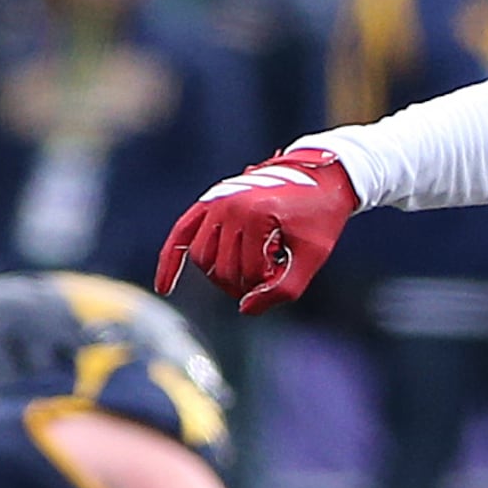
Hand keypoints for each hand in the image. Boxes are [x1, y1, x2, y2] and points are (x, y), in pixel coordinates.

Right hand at [157, 146, 359, 312]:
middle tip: (270, 274)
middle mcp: (229, 205)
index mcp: (255, 215)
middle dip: (244, 282)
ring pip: (201, 257)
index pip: (249, 273)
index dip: (268, 283)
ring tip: (249, 271)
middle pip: (220, 269)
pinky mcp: (209, 202)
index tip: (287, 270)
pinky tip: (164, 288)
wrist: (323, 177)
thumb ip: (284, 288)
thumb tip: (244, 310)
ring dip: (220, 274)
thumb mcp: (313, 256)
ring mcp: (216, 201)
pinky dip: (171, 261)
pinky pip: (181, 234)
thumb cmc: (321, 218)